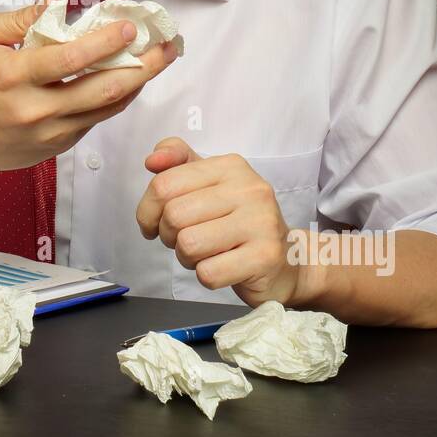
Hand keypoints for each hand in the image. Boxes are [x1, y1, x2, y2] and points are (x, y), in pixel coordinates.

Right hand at [0, 0, 178, 174]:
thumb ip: (19, 18)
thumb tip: (58, 2)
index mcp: (14, 76)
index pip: (70, 59)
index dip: (105, 43)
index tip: (130, 28)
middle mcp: (36, 109)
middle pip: (102, 89)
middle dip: (142, 66)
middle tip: (168, 45)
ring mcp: (49, 133)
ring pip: (107, 108)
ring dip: (138, 82)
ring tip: (160, 59)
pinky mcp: (57, 147)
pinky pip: (96, 120)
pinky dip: (117, 98)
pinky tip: (131, 78)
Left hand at [136, 137, 313, 307]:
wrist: (288, 261)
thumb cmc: (237, 223)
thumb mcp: (208, 185)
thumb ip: (176, 164)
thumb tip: (152, 160)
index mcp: (230, 166)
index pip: (164, 184)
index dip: (148, 211)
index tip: (155, 224)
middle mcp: (249, 188)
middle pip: (174, 215)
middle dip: (169, 236)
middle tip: (186, 241)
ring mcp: (261, 222)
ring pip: (189, 245)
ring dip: (187, 258)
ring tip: (206, 253)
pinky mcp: (265, 257)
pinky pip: (208, 273)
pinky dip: (207, 276)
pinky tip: (223, 267)